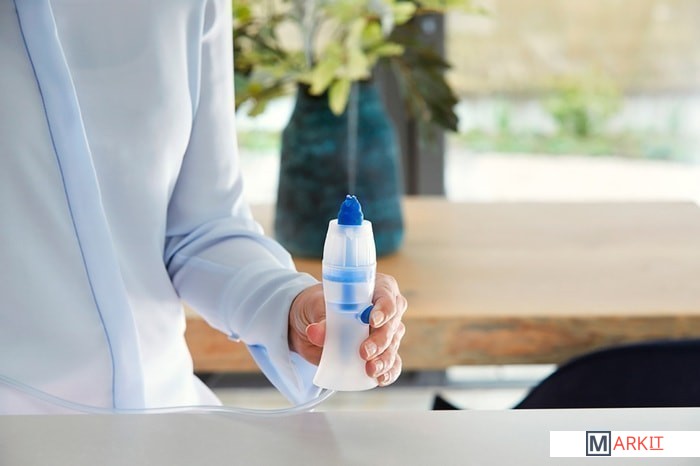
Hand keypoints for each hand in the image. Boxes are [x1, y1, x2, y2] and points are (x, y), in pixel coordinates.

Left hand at [288, 273, 407, 385]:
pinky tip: (381, 378)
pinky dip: (388, 372)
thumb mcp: (315, 306)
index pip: (386, 298)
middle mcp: (386, 311)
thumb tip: (316, 333)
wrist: (308, 323)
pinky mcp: (380, 354)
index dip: (384, 309)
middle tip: (364, 352)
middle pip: (392, 325)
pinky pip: (391, 364)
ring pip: (392, 346)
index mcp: (376, 289)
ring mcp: (386, 333)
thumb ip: (321, 318)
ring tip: (370, 369)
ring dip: (383, 359)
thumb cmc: (317, 304)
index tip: (372, 321)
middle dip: (380, 340)